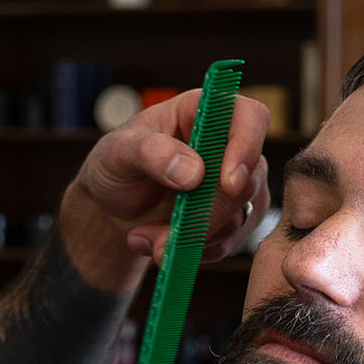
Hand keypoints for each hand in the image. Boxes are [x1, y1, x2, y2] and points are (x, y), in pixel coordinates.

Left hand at [61, 89, 271, 289]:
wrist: (113, 207)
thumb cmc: (115, 165)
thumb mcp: (118, 152)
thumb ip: (150, 153)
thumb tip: (193, 172)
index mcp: (204, 113)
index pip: (250, 117)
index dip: (247, 147)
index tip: (227, 184)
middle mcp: (229, 145)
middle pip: (246, 180)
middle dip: (205, 217)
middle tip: (162, 239)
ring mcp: (237, 182)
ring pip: (239, 217)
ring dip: (192, 239)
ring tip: (146, 239)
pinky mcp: (236, 216)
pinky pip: (232, 240)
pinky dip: (196, 250)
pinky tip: (162, 245)